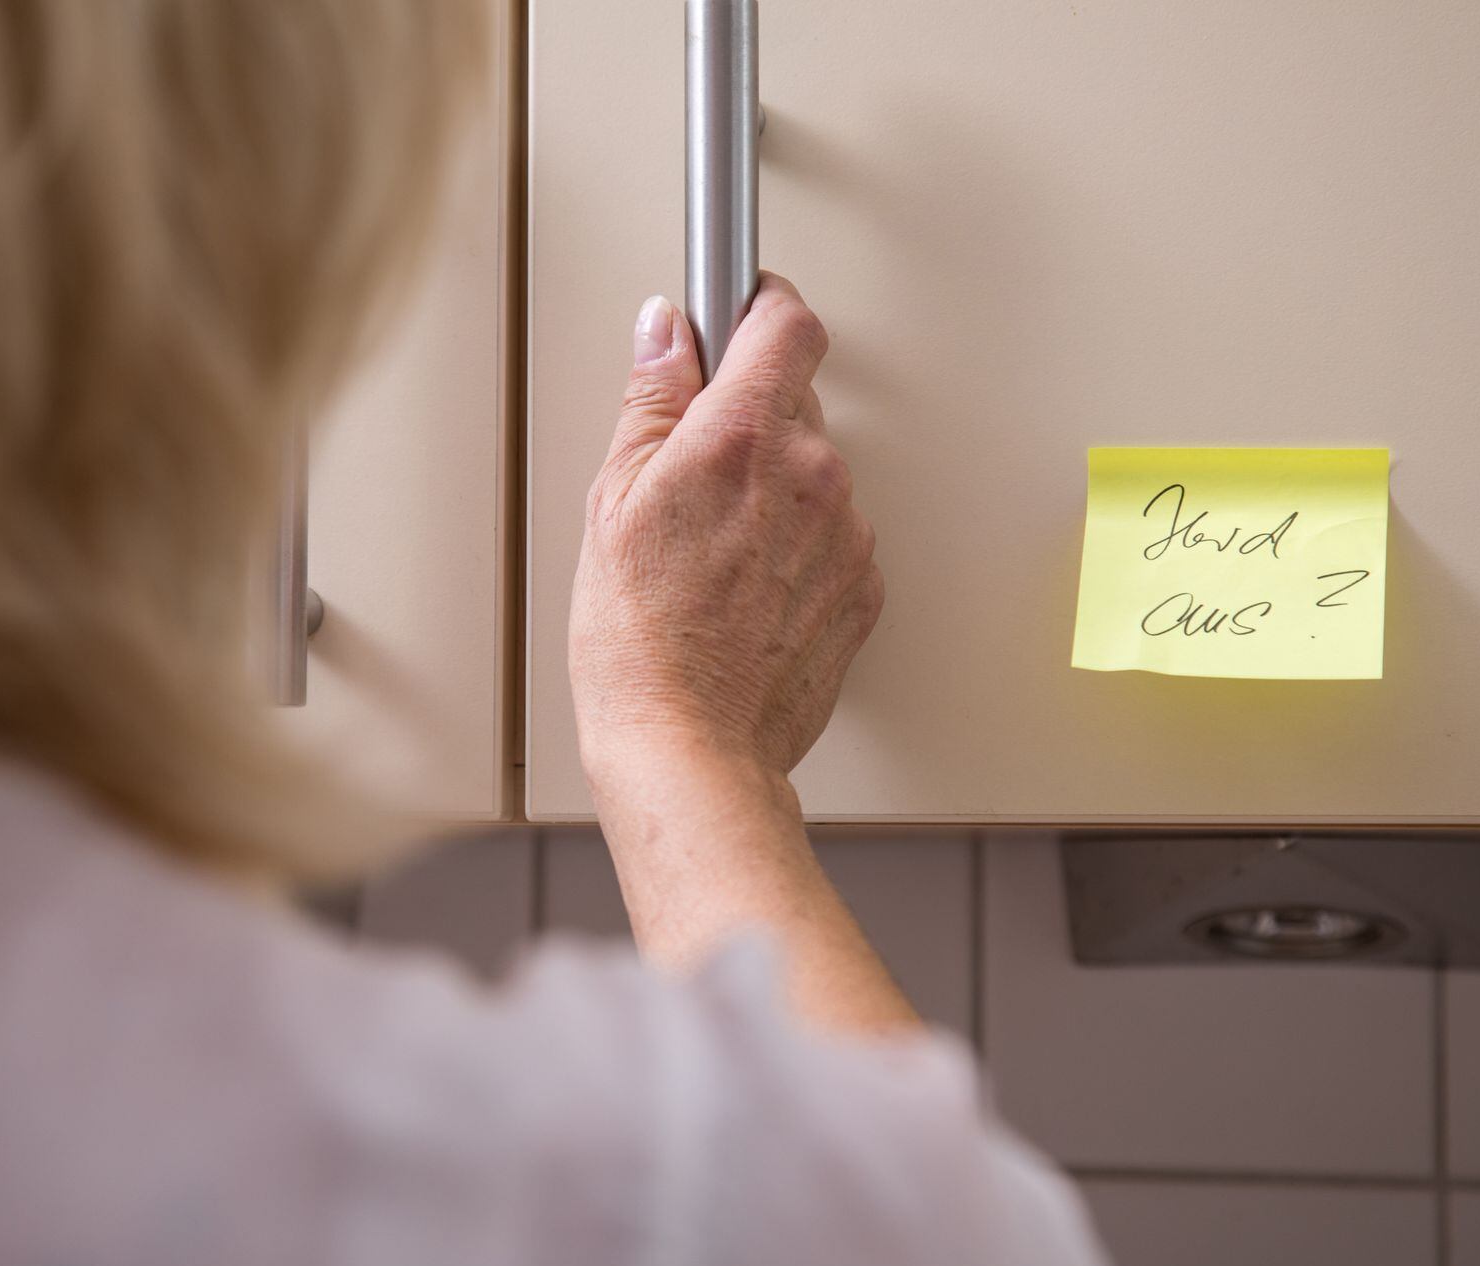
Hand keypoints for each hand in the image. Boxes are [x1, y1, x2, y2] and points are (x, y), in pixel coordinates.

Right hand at [569, 274, 882, 786]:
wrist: (691, 744)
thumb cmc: (640, 640)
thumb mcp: (615, 500)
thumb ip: (652, 400)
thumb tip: (667, 333)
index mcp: (744, 437)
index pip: (787, 323)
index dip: (763, 308)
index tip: (742, 312)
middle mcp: (811, 473)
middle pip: (796, 404)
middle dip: (749, 423)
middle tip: (693, 478)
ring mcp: (847, 531)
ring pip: (815, 476)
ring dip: (775, 494)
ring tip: (713, 555)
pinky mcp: (864, 586)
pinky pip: (833, 537)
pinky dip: (798, 550)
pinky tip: (744, 589)